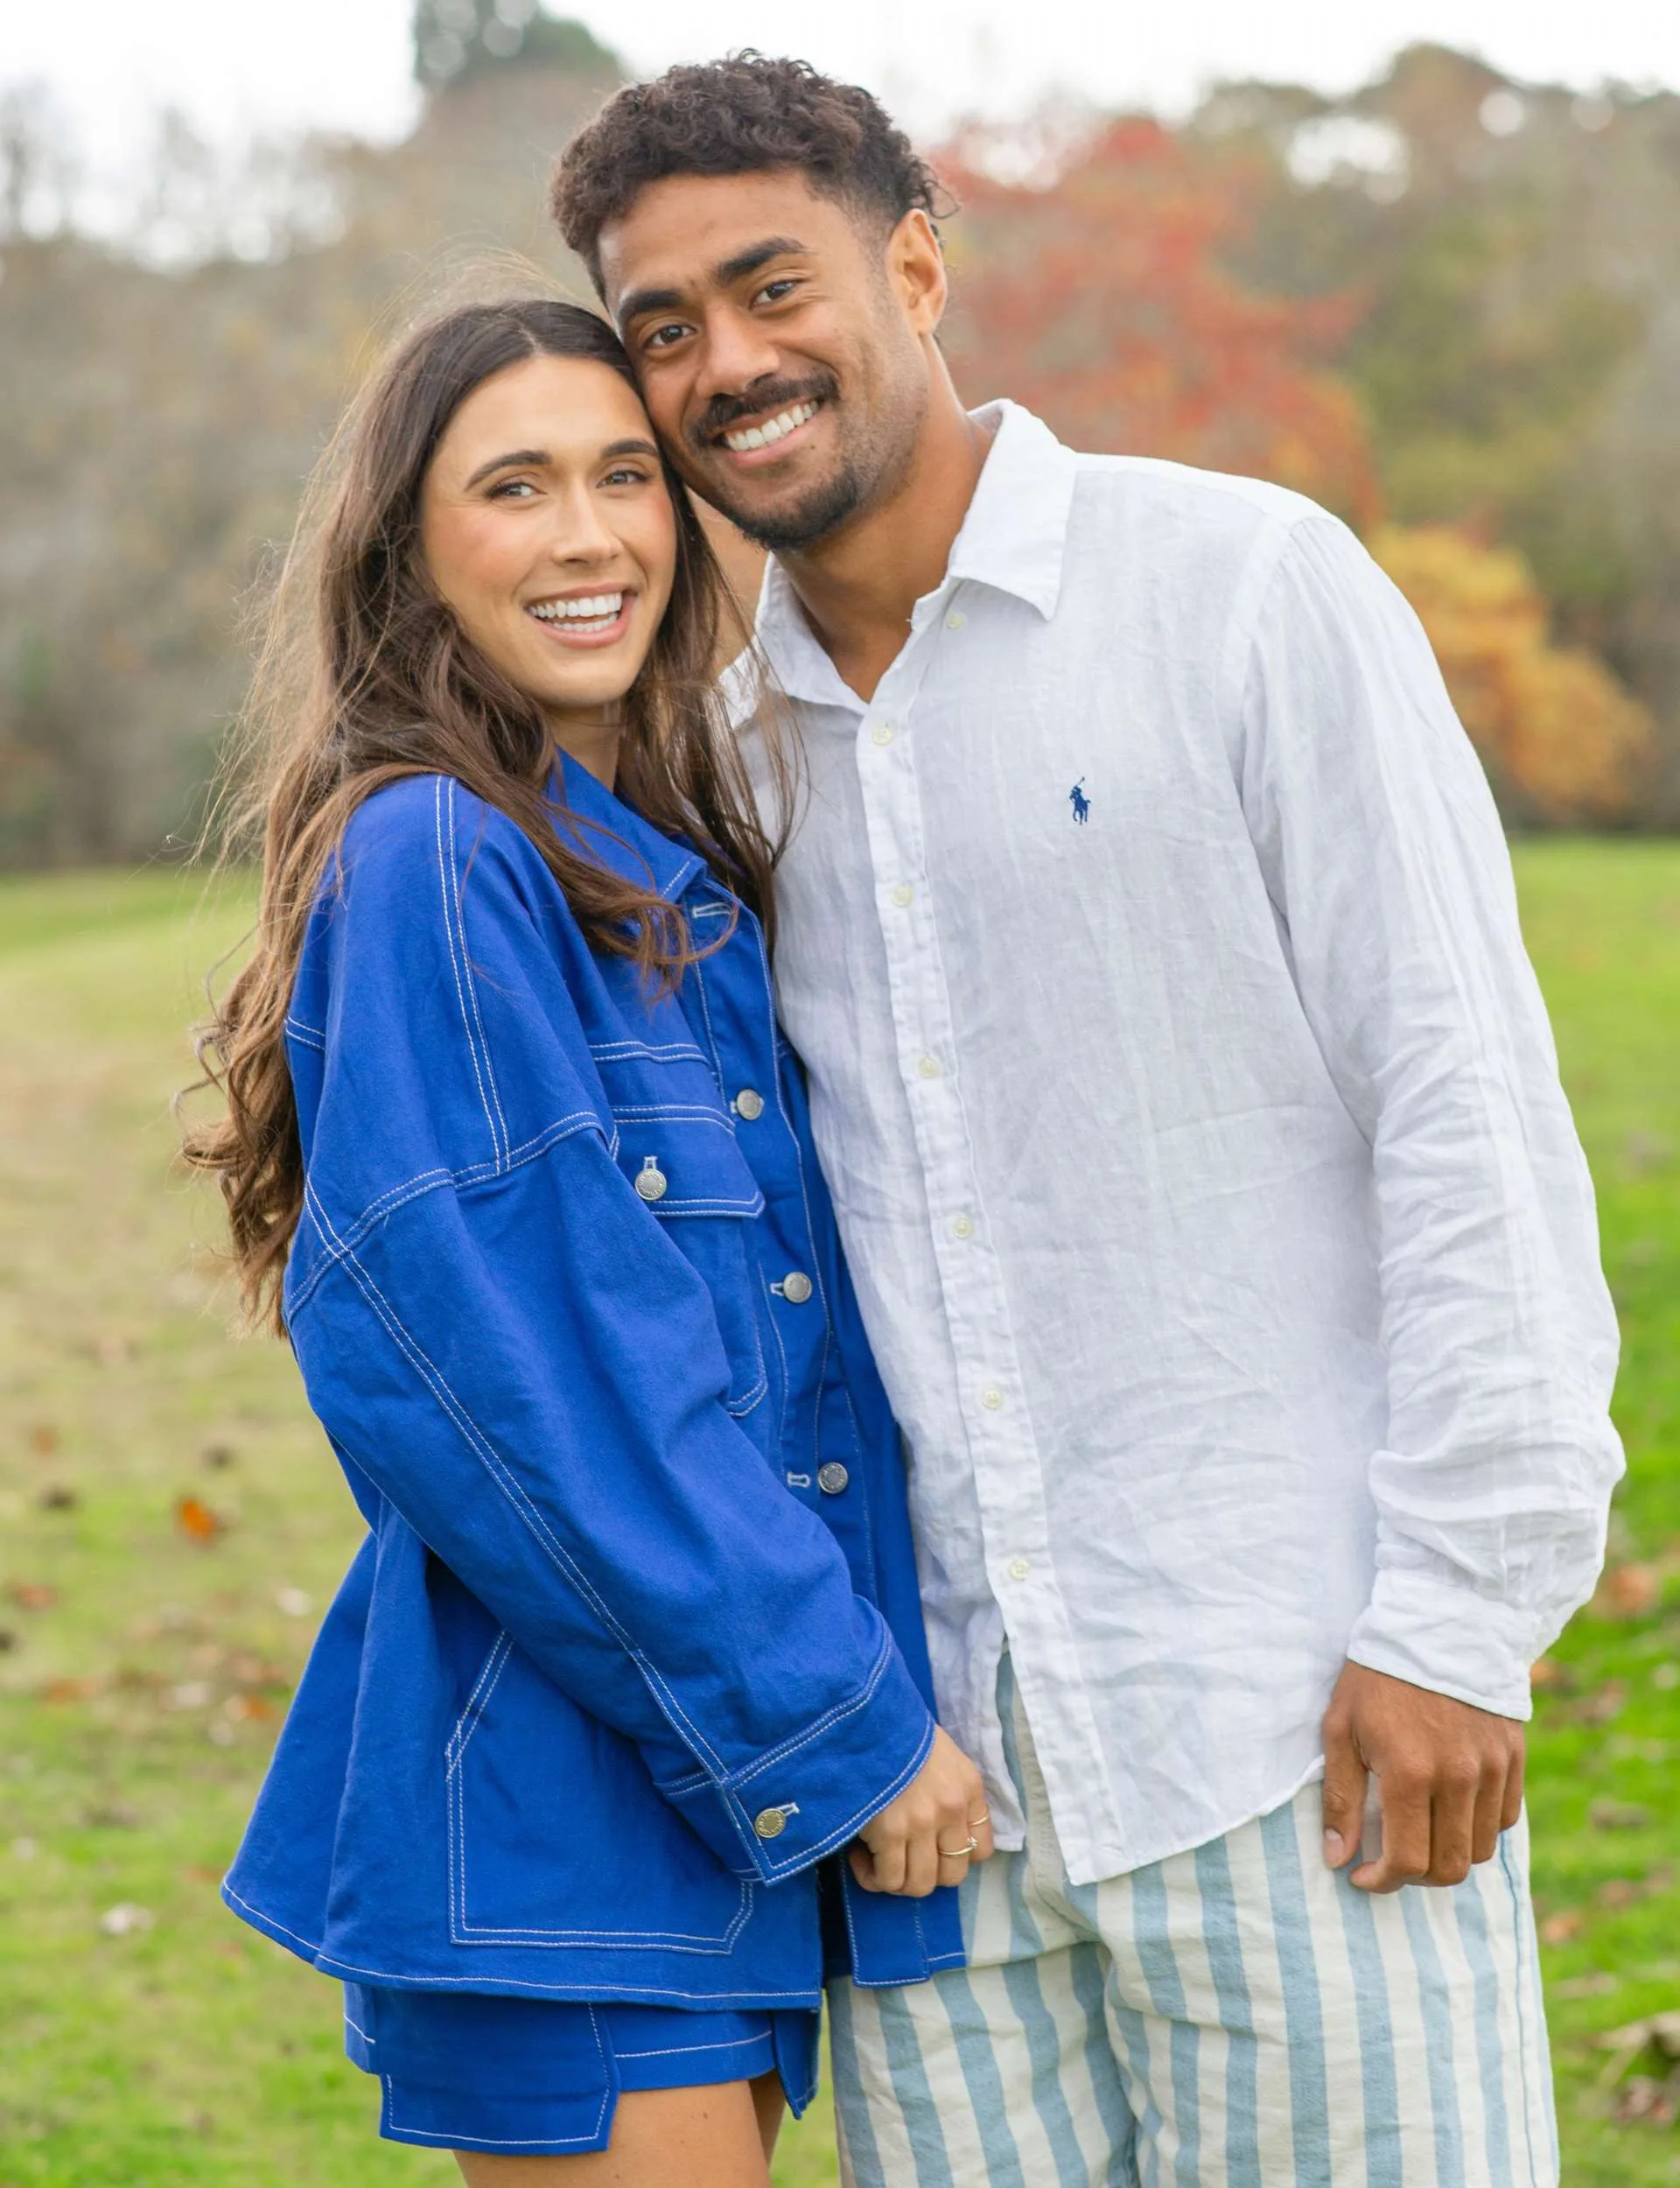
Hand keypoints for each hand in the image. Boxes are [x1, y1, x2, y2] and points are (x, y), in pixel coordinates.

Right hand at [849, 1726, 994, 1897]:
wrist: (865, 1716)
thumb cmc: (898, 1734)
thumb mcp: (942, 1756)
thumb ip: (951, 1793)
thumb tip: (940, 1837)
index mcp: (969, 1788)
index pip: (982, 1850)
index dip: (954, 1857)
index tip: (931, 1848)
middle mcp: (953, 1810)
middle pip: (952, 1876)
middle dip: (926, 1874)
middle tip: (902, 1857)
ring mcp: (923, 1823)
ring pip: (920, 1885)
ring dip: (898, 1880)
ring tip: (878, 1859)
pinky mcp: (891, 1832)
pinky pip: (888, 1879)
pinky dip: (873, 1877)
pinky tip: (860, 1856)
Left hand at [1321, 1661, 1524, 1892]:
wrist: (1437, 1621)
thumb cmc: (1377, 1675)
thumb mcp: (1341, 1728)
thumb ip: (1341, 1798)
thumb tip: (1338, 1858)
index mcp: (1411, 1773)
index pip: (1406, 1861)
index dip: (1381, 1881)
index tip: (1361, 1875)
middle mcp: (1459, 1778)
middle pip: (1450, 1867)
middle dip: (1415, 1876)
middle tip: (1391, 1860)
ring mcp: (1492, 1769)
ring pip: (1481, 1849)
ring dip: (1449, 1855)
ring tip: (1420, 1836)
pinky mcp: (1513, 1757)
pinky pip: (1503, 1819)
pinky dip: (1477, 1828)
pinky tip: (1449, 1810)